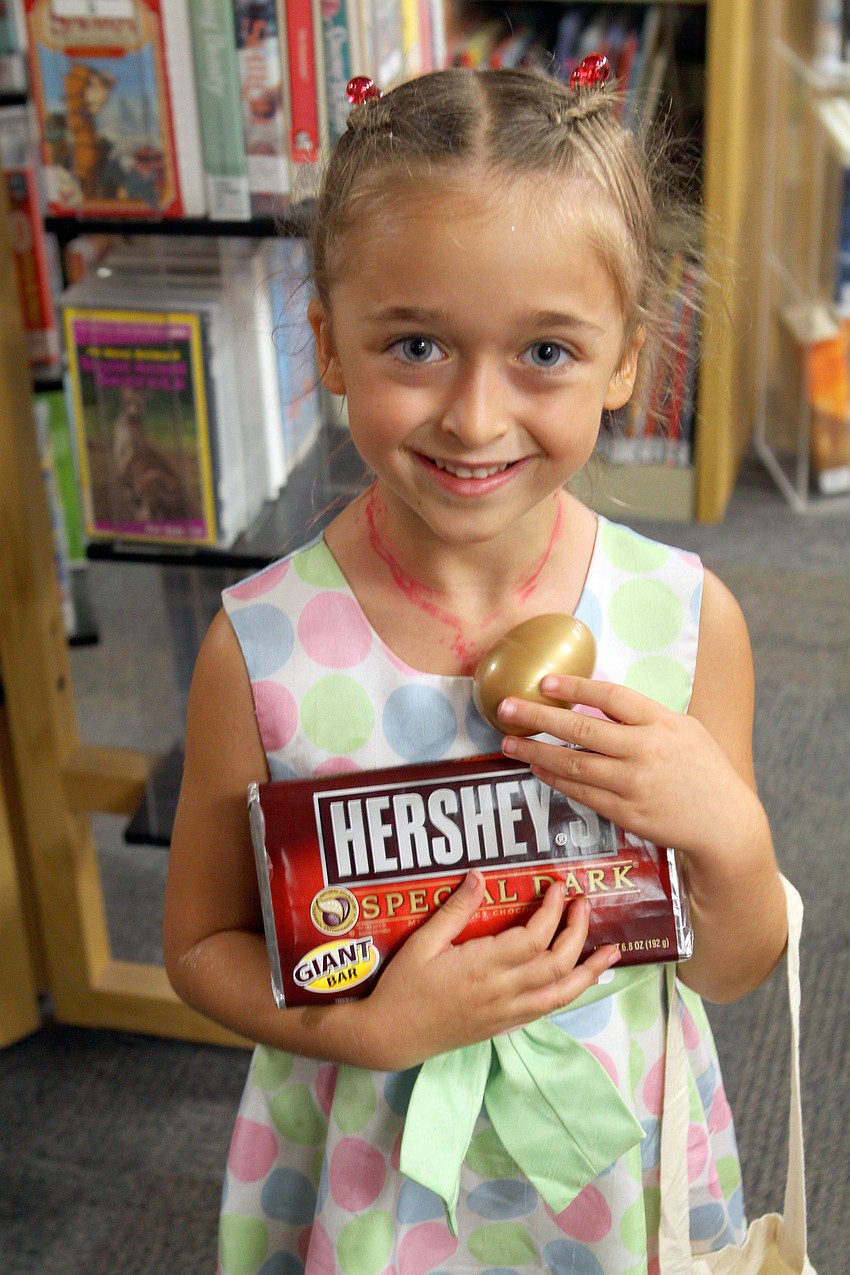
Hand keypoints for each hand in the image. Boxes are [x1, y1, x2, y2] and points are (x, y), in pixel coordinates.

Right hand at [355, 870, 619, 1070]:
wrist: (392, 1036)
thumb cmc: (402, 986)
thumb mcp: (422, 943)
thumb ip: (454, 910)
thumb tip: (479, 875)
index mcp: (481, 968)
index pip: (533, 938)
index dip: (552, 912)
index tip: (559, 888)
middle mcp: (501, 992)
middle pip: (556, 963)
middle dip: (577, 931)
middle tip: (582, 902)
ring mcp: (506, 1013)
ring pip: (561, 993)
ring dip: (589, 970)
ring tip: (611, 951)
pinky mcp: (505, 1026)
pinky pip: (548, 1008)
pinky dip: (571, 992)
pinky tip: (582, 980)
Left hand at [498, 674, 763, 860]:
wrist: (724, 824)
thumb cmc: (702, 770)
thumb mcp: (683, 729)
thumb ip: (644, 715)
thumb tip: (597, 696)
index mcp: (662, 723)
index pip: (612, 697)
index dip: (576, 685)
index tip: (545, 681)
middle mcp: (646, 750)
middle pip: (582, 728)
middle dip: (538, 717)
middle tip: (507, 708)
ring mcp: (634, 783)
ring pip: (574, 763)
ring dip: (536, 752)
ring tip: (508, 743)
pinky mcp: (627, 812)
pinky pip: (582, 793)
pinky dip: (556, 779)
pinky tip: (538, 769)